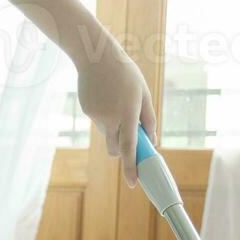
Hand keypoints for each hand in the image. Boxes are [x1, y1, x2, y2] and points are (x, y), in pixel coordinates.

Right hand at [74, 42, 156, 187]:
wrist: (95, 56)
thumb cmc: (125, 73)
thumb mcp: (143, 93)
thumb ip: (149, 119)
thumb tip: (152, 140)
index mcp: (127, 113)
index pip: (130, 148)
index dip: (131, 168)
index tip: (133, 184)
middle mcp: (111, 118)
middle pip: (116, 149)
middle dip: (123, 150)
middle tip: (130, 135)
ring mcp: (97, 116)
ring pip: (108, 134)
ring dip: (115, 128)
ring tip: (116, 101)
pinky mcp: (88, 111)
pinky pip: (100, 121)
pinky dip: (105, 115)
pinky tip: (105, 96)